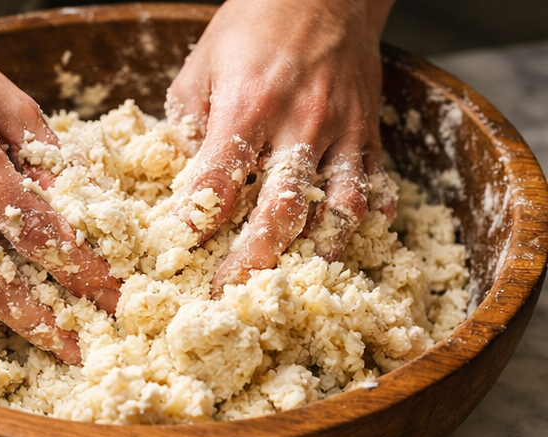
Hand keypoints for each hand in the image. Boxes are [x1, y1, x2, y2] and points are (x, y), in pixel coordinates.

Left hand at [165, 0, 394, 293]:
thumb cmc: (252, 27)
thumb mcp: (200, 68)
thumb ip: (187, 128)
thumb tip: (180, 186)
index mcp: (246, 109)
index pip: (215, 184)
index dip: (192, 226)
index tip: (174, 256)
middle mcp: (298, 125)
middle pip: (279, 213)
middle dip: (252, 262)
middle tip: (229, 297)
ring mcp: (341, 132)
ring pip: (336, 211)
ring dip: (312, 256)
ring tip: (288, 287)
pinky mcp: (369, 133)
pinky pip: (373, 186)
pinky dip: (364, 222)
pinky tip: (347, 246)